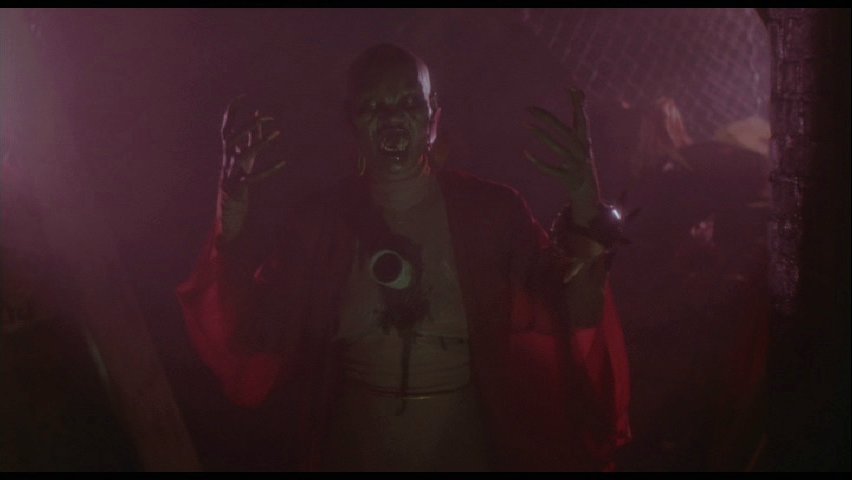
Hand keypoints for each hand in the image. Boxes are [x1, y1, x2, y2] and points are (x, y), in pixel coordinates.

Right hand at [217, 94, 284, 243]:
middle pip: (231, 138)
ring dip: (260, 144)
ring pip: (242, 156)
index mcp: (227, 151)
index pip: (226, 127)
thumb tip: (258, 113)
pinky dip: (269, 170)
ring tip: (277, 134)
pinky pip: (254, 178)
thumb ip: (251, 137)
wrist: (228, 210)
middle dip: (247, 125)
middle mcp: (226, 160)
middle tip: (265, 117)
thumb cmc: (239, 180)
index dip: (232, 112)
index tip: (243, 96)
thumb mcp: (247, 156)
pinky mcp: (238, 188)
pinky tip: (283, 164)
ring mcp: (230, 174)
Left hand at [524, 88, 600, 225]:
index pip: (582, 118)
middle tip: (528, 108)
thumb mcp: (580, 136)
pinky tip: (525, 153)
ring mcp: (576, 165)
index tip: (570, 87)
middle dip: (547, 118)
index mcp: (585, 139)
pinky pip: (551, 169)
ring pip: (558, 149)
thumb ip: (578, 114)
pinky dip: (538, 162)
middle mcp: (582, 151)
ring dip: (542, 136)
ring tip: (526, 124)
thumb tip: (576, 88)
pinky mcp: (568, 178)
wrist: (586, 189)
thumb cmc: (580, 156)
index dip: (578, 104)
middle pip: (564, 131)